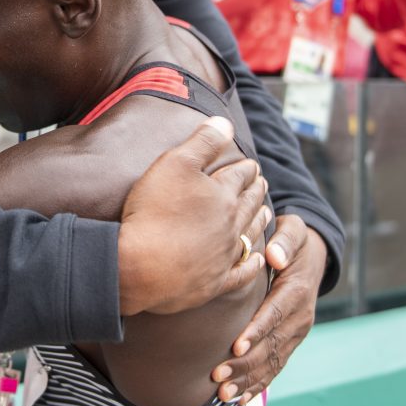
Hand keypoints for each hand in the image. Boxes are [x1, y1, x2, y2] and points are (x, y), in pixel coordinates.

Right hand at [117, 116, 271, 315]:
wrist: (139, 267)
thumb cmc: (154, 211)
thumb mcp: (175, 163)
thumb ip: (203, 141)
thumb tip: (226, 122)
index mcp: (223, 195)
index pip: (240, 176)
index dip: (246, 168)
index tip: (251, 164)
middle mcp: (230, 226)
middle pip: (248, 204)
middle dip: (256, 191)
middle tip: (262, 184)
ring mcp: (223, 257)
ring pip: (249, 235)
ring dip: (259, 221)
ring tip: (265, 212)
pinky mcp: (214, 283)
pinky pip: (242, 273)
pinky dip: (253, 265)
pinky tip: (258, 260)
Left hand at [212, 216, 326, 402]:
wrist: (312, 255)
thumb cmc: (292, 240)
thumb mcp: (294, 230)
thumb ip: (285, 240)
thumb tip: (275, 256)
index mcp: (297, 291)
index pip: (275, 314)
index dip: (256, 331)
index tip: (236, 346)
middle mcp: (300, 317)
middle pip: (271, 345)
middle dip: (244, 363)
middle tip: (217, 375)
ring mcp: (296, 333)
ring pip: (272, 362)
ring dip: (248, 379)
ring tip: (223, 393)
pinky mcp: (290, 342)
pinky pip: (275, 366)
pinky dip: (258, 385)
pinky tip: (239, 399)